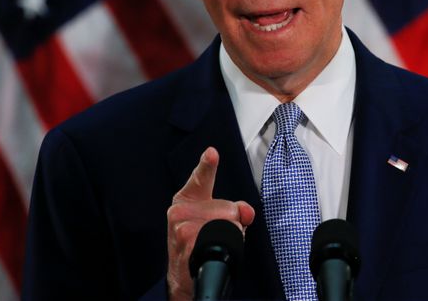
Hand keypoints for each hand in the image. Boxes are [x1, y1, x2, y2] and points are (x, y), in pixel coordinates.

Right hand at [166, 147, 254, 300]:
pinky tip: (206, 253)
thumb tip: (247, 212)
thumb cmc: (199, 244)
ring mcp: (181, 225)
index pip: (201, 178)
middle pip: (228, 208)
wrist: (182, 274)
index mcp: (188, 198)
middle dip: (231, 224)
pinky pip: (219, 239)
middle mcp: (180, 209)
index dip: (207, 165)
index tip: (212, 153)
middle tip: (214, 237)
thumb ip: (237, 211)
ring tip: (209, 246)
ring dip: (228, 238)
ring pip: (226, 224)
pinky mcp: (185, 240)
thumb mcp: (219, 223)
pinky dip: (221, 248)